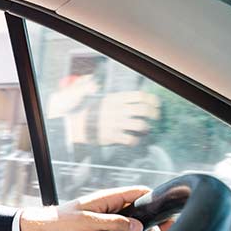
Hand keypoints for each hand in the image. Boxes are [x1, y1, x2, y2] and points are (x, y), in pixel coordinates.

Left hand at [20, 186, 169, 230]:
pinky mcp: (104, 227)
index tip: (168, 214)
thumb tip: (139, 225)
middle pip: (141, 208)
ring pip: (134, 220)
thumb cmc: (62, 221)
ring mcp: (108, 216)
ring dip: (145, 230)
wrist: (45, 229)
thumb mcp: (89, 221)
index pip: (139, 192)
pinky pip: (124, 229)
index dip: (156, 199)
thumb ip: (114, 222)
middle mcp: (111, 205)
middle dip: (155, 220)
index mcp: (108, 197)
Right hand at [46, 77, 160, 145]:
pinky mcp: (113, 136)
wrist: (74, 126)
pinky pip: (131, 139)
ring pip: (141, 125)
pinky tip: (133, 140)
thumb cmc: (86, 112)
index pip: (140, 96)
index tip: (156, 105)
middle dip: (154, 114)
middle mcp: (118, 110)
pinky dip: (135, 140)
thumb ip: (111, 94)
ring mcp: (116, 124)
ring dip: (146, 127)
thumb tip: (116, 89)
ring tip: (145, 129)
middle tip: (155, 117)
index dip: (152, 100)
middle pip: (144, 110)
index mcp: (115, 99)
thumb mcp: (98, 98)